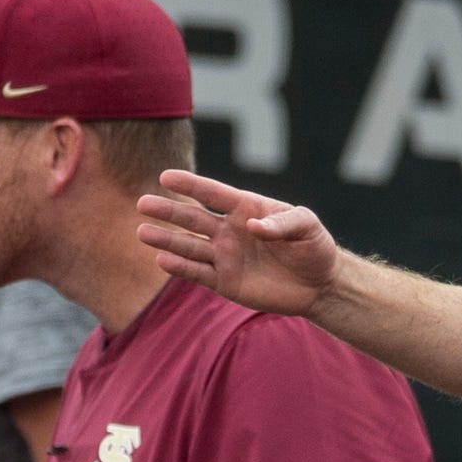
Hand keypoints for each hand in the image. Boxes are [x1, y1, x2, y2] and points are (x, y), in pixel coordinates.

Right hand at [136, 170, 344, 318]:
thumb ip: (281, 223)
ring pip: (190, 246)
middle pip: (193, 219)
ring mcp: (225, 257)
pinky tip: (162, 260)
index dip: (191, 185)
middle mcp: (230, 231)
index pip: (213, 193)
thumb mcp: (306, 226)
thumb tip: (252, 226)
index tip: (166, 177)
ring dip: (166, 240)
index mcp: (246, 208)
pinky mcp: (225, 282)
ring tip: (142, 232)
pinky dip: (181, 267)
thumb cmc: (314, 247)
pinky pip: (198, 273)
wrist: (319, 284)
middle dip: (168, 211)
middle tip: (143, 203)